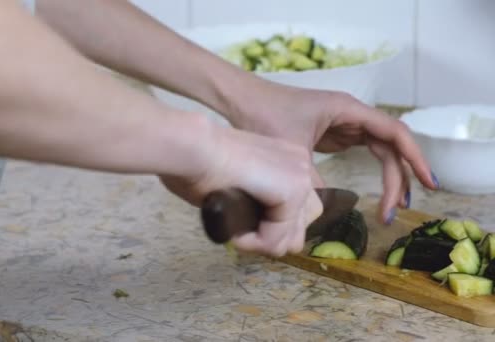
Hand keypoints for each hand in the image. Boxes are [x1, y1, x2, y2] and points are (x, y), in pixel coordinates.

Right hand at [161, 122, 322, 256]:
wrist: (192, 147)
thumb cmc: (197, 161)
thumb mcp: (235, 183)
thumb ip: (254, 199)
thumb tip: (255, 226)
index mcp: (287, 159)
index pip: (297, 210)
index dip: (270, 226)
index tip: (241, 225)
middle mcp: (301, 165)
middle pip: (301, 226)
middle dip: (272, 237)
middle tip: (240, 232)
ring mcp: (300, 178)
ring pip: (291, 238)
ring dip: (261, 242)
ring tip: (235, 232)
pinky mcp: (293, 192)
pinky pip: (276, 240)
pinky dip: (253, 243)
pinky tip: (233, 230)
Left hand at [221, 78, 437, 223]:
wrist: (241, 101)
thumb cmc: (263, 115)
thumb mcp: (291, 150)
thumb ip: (311, 179)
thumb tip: (327, 210)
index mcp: (348, 110)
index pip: (394, 133)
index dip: (415, 158)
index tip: (428, 183)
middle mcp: (352, 114)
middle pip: (391, 145)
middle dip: (401, 177)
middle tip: (399, 210)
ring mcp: (344, 123)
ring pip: (380, 150)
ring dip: (390, 176)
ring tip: (392, 207)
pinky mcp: (334, 133)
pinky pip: (364, 151)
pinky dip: (375, 171)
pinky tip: (379, 191)